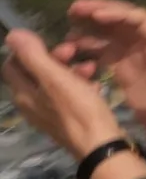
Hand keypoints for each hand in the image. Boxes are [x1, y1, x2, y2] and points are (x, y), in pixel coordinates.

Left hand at [5, 28, 124, 160]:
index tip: (51, 42)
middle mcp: (31, 104)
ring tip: (92, 67)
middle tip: (74, 51)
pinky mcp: (66, 119)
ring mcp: (49, 113)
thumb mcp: (56, 78)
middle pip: (35, 73)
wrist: (101, 144)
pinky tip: (96, 84)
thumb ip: (33, 56)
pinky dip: (79, 86)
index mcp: (23, 94)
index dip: (28, 49)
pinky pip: (68, 96)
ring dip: (71, 70)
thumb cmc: (78, 109)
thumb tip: (12, 35)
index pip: (12, 65)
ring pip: (54, 83)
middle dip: (54, 58)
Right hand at [61, 0, 145, 168]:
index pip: (139, 20)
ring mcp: (136, 56)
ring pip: (111, 34)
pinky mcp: (125, 69)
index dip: (117, 13)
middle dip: (100, 12)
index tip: (93, 14)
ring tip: (69, 29)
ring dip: (91, 28)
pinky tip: (73, 49)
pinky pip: (105, 52)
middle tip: (74, 8)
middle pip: (123, 21)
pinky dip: (89, 47)